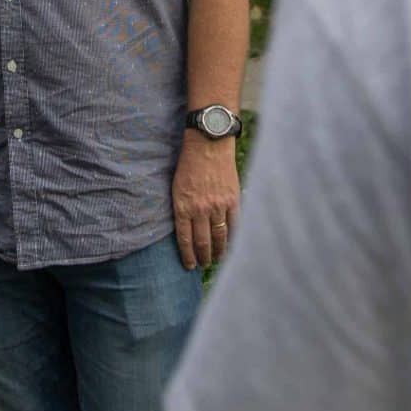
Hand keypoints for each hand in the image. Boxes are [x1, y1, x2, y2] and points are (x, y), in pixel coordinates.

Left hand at [172, 134, 240, 269]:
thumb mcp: (176, 187)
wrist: (208, 144)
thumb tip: (186, 230)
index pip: (185, 240)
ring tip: (217, 260)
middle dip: (203, 257)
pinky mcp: (232, 199)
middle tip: (204, 265)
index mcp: (182, 207)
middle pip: (202, 242)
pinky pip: (234, 224)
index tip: (189, 266)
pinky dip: (233, 237)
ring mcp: (217, 205)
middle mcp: (199, 209)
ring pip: (219, 237)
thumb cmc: (188, 164)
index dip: (188, 256)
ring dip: (218, 252)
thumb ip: (181, 209)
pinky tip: (232, 245)